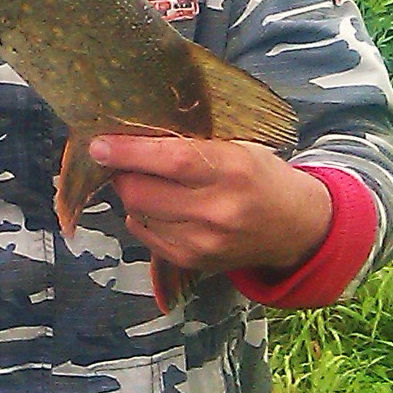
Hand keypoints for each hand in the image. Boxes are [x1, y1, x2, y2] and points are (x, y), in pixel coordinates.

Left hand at [92, 135, 332, 275]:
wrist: (294, 227)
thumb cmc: (260, 175)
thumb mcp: (238, 145)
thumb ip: (192, 140)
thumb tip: (133, 131)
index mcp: (232, 168)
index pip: (170, 160)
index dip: (128, 152)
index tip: (98, 144)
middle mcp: (218, 209)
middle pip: (141, 192)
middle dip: (122, 174)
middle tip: (123, 160)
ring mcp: (205, 241)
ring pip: (138, 214)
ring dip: (133, 195)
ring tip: (150, 182)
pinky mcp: (194, 261)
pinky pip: (146, 235)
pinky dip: (144, 217)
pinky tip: (163, 207)